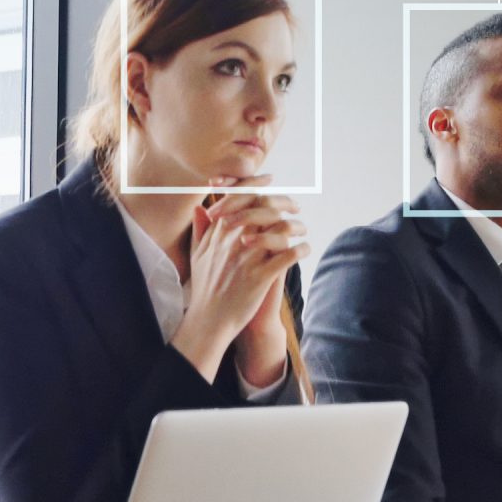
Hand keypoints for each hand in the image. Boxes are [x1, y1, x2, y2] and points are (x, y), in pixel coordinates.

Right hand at [171, 177, 306, 381]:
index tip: (271, 180)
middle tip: (295, 205)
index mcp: (219, 232)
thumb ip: (200, 229)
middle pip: (264, 206)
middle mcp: (233, 240)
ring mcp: (247, 258)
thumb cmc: (204, 288)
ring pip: (280, 228)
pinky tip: (304, 250)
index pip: (240, 196)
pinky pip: (288, 256)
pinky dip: (300, 250)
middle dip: (284, 201)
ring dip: (297, 226)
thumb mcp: (197, 255)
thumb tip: (200, 207)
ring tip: (302, 231)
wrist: (208, 322)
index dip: (257, 183)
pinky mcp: (260, 277)